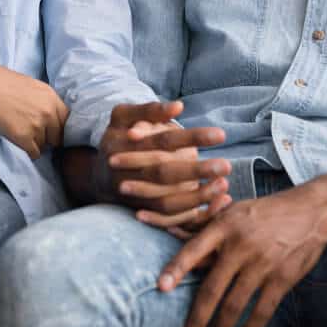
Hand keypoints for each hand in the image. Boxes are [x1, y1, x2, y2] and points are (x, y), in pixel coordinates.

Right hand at [0, 59, 69, 158]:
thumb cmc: (4, 83)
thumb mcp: (34, 87)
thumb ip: (47, 102)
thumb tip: (54, 119)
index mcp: (53, 98)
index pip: (68, 122)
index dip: (59, 128)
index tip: (52, 131)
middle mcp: (49, 113)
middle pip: (58, 137)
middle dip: (48, 137)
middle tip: (34, 133)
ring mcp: (37, 126)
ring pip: (45, 146)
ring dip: (35, 143)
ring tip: (20, 131)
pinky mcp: (24, 137)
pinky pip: (34, 153)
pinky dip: (28, 151)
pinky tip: (18, 140)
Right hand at [63, 102, 231, 229]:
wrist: (100, 173)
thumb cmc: (119, 137)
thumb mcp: (123, 116)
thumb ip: (149, 110)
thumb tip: (179, 106)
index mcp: (123, 144)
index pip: (162, 140)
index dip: (191, 137)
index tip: (221, 135)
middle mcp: (126, 172)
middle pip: (164, 173)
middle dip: (196, 171)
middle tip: (226, 165)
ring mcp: (133, 195)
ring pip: (165, 202)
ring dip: (196, 197)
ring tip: (223, 186)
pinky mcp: (141, 211)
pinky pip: (167, 219)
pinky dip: (192, 214)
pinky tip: (215, 203)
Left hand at [158, 181, 326, 326]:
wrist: (311, 210)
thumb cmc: (264, 212)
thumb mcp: (233, 212)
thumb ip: (208, 232)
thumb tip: (178, 245)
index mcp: (224, 227)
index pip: (194, 250)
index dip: (176, 268)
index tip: (161, 287)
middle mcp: (240, 247)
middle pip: (212, 289)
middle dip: (197, 320)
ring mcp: (262, 264)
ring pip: (235, 304)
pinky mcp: (282, 278)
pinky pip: (263, 309)